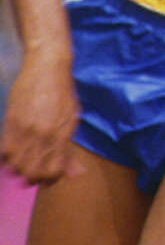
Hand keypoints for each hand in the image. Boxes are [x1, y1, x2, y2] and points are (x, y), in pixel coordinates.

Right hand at [0, 51, 81, 184]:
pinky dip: (6, 158)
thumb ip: (70, 149)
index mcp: (61, 134)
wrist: (46, 66)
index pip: (54, 171)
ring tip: (23, 163)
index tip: (50, 176)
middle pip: (32, 172)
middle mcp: (42, 134)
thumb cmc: (63, 92)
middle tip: (34, 173)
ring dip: (19, 169)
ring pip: (16, 164)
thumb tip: (76, 173)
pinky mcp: (11, 120)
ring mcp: (25, 128)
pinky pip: (4, 150)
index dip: (51, 179)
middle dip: (33, 178)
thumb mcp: (72, 119)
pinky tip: (12, 153)